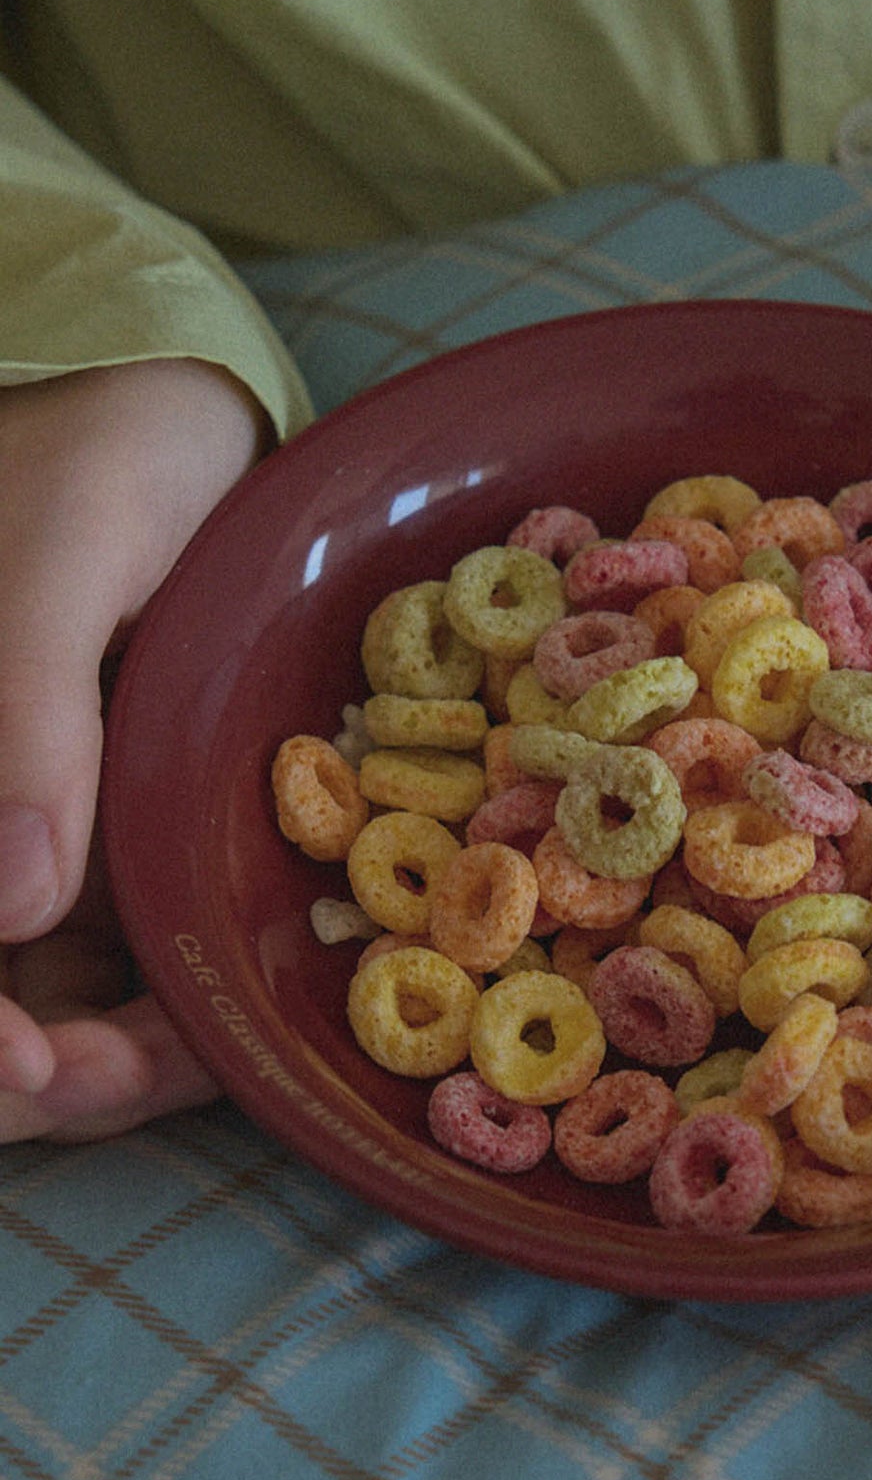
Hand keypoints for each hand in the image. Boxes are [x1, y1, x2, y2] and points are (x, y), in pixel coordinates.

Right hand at [0, 359, 270, 1141]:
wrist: (165, 401)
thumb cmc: (97, 445)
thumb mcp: (57, 553)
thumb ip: (24, 715)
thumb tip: (11, 906)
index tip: (37, 1068)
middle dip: (43, 1074)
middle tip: (138, 1078)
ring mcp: (27, 837)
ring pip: (44, 1002)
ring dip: (114, 1059)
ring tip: (208, 1051)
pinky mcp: (102, 839)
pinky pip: (122, 960)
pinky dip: (171, 1006)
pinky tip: (240, 1006)